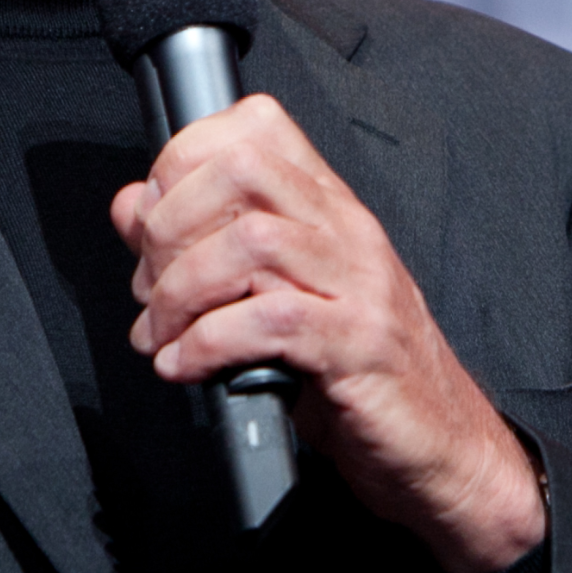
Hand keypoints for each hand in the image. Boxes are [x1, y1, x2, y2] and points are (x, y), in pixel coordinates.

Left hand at [112, 95, 544, 572]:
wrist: (440, 446)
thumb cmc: (352, 371)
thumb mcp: (267, 294)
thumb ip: (197, 243)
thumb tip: (130, 205)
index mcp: (326, 206)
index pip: (254, 126)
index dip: (183, 160)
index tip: (151, 218)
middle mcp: (346, 231)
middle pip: (243, 170)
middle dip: (170, 225)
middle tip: (149, 287)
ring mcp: (360, 285)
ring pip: (251, 242)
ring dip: (180, 292)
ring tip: (160, 335)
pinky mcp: (360, 347)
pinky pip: (271, 322)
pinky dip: (208, 343)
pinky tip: (186, 367)